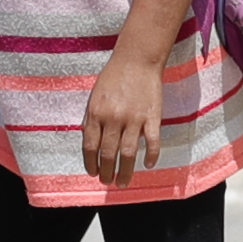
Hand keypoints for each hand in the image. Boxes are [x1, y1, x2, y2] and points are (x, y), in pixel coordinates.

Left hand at [81, 51, 165, 182]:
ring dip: (125, 171)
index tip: (93, 173)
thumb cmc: (114, 76)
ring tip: (122, 182)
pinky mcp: (152, 116)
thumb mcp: (94, 96)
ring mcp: (134, 118)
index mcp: (96, 113)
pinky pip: (153, 142)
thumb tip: (90, 143)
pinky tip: (148, 164)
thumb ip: (92, 119)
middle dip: (106, 172)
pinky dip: (151, 155)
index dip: (91, 163)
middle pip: (108, 154)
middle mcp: (113, 118)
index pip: (90, 146)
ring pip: (128, 153)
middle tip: (107, 181)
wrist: (137, 59)